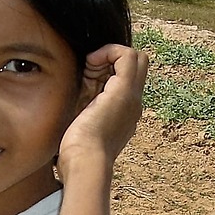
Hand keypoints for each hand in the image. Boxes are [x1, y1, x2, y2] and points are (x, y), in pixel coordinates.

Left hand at [56, 44, 148, 182]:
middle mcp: (133, 105)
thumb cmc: (76, 152)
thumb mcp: (80, 125)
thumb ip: (84, 108)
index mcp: (124, 113)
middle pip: (138, 66)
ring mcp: (132, 98)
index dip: (107, 69)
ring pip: (136, 58)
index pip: (126, 79)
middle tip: (89, 71)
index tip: (86, 77)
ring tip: (88, 69)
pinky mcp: (124, 92)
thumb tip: (76, 93)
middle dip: (112, 60)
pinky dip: (109, 51)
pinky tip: (90, 63)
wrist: (84, 163)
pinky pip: (127, 55)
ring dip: (109, 56)